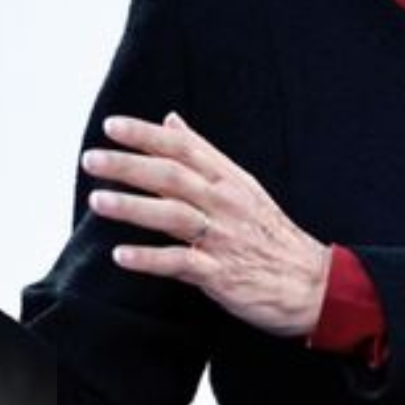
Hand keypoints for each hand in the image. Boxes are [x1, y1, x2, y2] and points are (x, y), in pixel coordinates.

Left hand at [83, 113, 329, 338]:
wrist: (313, 283)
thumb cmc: (271, 234)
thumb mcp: (243, 186)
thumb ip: (204, 154)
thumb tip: (172, 121)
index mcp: (230, 179)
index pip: (184, 148)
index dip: (147, 135)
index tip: (112, 126)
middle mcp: (226, 203)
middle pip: (172, 176)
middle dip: (129, 166)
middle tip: (91, 159)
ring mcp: (223, 238)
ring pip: (173, 215)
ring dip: (132, 206)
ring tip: (96, 201)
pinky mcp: (221, 274)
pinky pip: (180, 263)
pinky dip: (149, 258)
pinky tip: (121, 255)